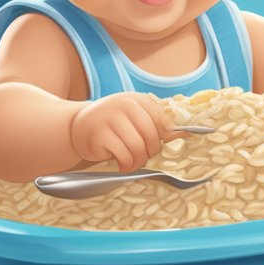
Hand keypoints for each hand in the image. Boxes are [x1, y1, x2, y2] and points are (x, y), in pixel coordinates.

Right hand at [69, 93, 184, 170]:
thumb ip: (156, 124)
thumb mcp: (134, 118)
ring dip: (138, 162)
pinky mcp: (99, 135)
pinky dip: (126, 165)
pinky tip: (122, 164)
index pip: (162, 122)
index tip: (155, 145)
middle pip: (151, 136)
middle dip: (150, 152)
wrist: (78, 127)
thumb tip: (186, 133)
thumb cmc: (112, 125)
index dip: (162, 138)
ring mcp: (110, 118)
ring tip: (132, 163)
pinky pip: (123, 155)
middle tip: (143, 156)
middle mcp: (124, 105)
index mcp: (137, 99)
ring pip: (138, 148)